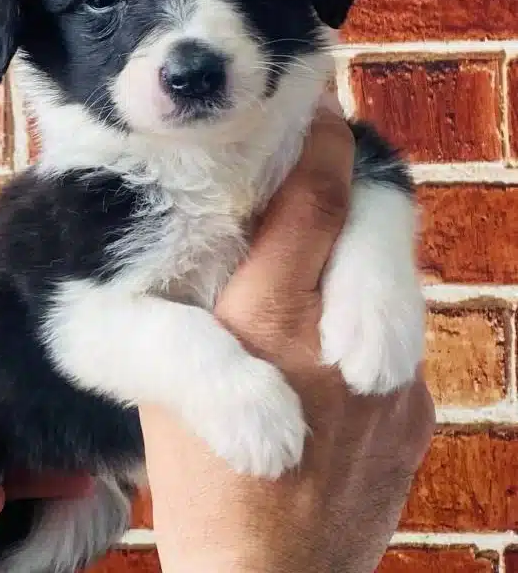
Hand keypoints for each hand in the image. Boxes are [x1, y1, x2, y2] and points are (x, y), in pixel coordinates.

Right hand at [139, 98, 434, 572]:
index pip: (312, 201)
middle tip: (332, 150)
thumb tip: (238, 234)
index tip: (317, 109)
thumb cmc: (199, 483)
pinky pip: (400, 335)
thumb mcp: (173, 381)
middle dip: (356, 172)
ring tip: (324, 245)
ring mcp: (394, 381)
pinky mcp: (419, 412)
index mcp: (263, 324)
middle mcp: (340, 342)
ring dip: (360, 246)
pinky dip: (367, 315)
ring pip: (392, 274)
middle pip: (376, 219)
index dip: (321, 141)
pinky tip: (333, 335)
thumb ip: (212, 302)